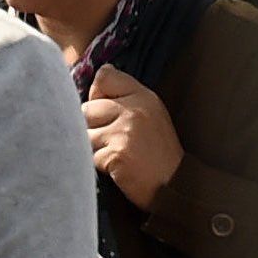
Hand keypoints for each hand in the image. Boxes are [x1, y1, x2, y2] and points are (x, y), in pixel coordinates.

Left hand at [84, 65, 183, 210]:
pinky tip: (117, 166)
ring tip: (116, 153)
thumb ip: (125, 93)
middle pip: (86, 108)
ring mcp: (124, 132)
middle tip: (116, 140)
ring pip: (84, 132)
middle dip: (93, 126)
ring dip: (94, 146)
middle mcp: (134, 111)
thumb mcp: (150, 113)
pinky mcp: (116, 154)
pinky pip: (89, 154)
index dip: (98, 94)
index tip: (109, 111)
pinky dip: (98, 163)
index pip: (104, 77)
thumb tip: (102, 72)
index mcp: (144, 97)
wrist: (173, 185)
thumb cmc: (156, 150)